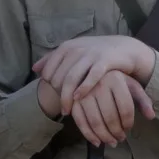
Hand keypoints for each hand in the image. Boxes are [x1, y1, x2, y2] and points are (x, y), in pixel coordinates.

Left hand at [32, 36, 154, 115]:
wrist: (124, 49)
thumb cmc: (96, 53)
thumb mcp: (74, 51)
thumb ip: (53, 58)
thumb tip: (34, 69)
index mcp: (67, 47)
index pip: (49, 70)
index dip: (49, 85)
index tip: (53, 95)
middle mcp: (77, 49)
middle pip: (59, 77)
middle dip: (58, 94)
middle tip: (61, 106)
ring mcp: (91, 55)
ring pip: (71, 79)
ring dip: (66, 98)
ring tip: (66, 111)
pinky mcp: (105, 62)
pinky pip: (91, 78)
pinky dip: (83, 89)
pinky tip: (79, 99)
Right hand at [69, 71, 156, 146]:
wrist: (91, 70)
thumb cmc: (116, 81)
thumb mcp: (131, 85)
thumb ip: (143, 100)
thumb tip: (151, 116)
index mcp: (116, 79)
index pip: (125, 108)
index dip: (128, 122)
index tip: (129, 129)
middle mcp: (99, 84)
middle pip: (110, 117)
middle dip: (116, 132)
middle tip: (120, 140)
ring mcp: (84, 93)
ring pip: (95, 121)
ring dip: (104, 136)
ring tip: (111, 142)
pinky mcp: (74, 100)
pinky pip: (80, 121)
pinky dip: (88, 134)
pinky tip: (96, 142)